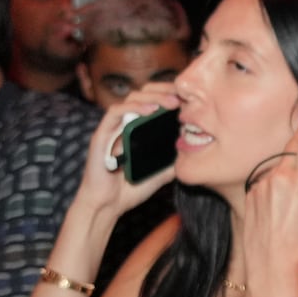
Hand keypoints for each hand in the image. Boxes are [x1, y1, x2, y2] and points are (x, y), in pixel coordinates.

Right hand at [75, 82, 180, 216]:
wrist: (108, 205)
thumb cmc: (131, 188)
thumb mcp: (162, 172)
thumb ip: (174, 160)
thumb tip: (195, 151)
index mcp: (139, 128)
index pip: (155, 101)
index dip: (171, 95)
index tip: (191, 97)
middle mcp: (126, 124)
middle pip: (144, 94)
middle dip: (165, 90)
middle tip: (183, 96)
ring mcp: (113, 128)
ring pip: (131, 99)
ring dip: (153, 97)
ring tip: (172, 103)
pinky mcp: (102, 134)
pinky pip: (115, 113)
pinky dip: (132, 108)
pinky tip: (150, 111)